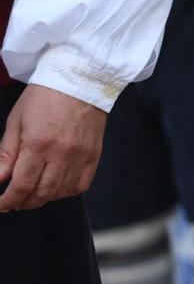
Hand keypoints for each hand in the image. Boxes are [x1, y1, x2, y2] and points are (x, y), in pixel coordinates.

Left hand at [0, 85, 107, 210]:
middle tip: (14, 198)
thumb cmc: (45, 96)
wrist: (80, 78)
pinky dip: (66, 191)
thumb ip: (5, 155)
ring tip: (34, 191)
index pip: (21, 186)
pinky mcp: (94, 154)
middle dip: (23, 202)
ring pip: (60, 193)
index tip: (1, 204)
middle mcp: (61, 153)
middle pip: (41, 194)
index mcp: (38, 144)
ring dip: (43, 198)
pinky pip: (81, 185)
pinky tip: (56, 184)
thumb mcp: (16, 122)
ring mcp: (81, 155)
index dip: (7, 202)